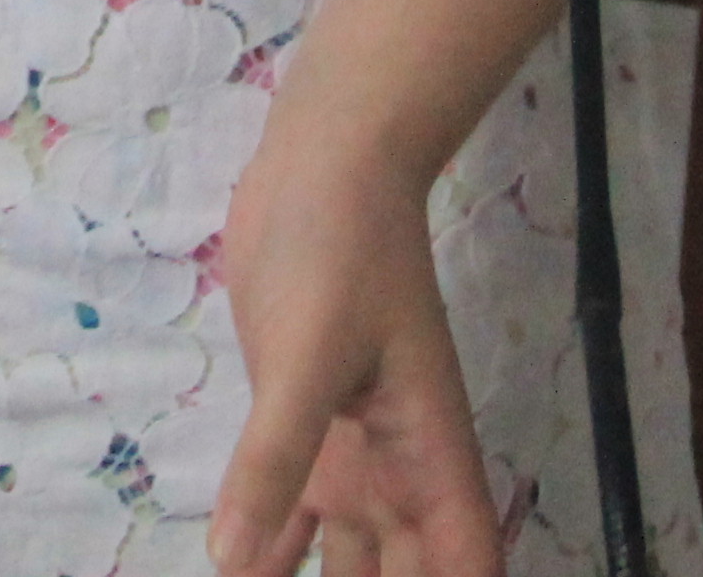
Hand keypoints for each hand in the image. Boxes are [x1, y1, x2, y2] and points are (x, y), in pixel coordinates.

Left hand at [210, 137, 506, 576]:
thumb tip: (237, 564)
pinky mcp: (299, 433)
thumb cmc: (341, 247)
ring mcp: (349, 457)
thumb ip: (276, 457)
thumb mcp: (309, 351)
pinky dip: (270, 558)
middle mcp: (398, 475)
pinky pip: (290, 521)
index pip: (465, 567)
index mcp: (431, 461)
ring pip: (347, 565)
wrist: (321, 166)